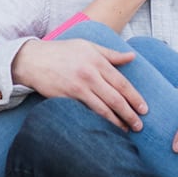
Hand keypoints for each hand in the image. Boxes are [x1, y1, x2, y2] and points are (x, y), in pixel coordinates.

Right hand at [11, 39, 147, 130]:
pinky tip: (105, 128)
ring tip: (126, 130)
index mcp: (97, 61)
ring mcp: (77, 87)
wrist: (33, 59)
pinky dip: (98, 121)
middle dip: (129, 114)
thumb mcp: (87, 46)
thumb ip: (110, 54)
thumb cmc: (62, 51)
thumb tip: (132, 56)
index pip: (122, 83)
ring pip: (103, 109)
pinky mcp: (66, 98)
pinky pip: (86, 112)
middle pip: (115, 98)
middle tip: (139, 126)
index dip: (135, 98)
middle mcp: (90, 74)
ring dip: (116, 122)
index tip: (144, 109)